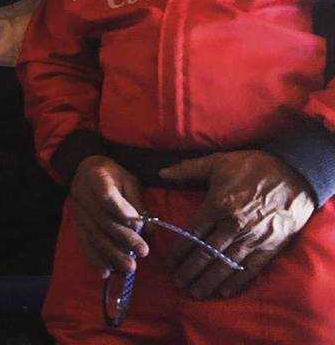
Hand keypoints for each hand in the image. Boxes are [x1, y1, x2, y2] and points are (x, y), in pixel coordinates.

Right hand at [69, 155, 148, 277]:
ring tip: (129, 267)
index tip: (135, 222)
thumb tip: (148, 228)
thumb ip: (137, 202)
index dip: (119, 209)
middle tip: (143, 252)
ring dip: (112, 253)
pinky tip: (106, 272)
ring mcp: (77, 210)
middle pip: (102, 219)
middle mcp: (82, 194)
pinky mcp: (76, 224)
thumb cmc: (113, 175)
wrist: (86, 170)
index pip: (106, 193)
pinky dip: (94, 258)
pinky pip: (84, 242)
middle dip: (124, 238)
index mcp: (96, 176)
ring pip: (94, 234)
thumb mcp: (128, 179)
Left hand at [160, 150, 313, 298]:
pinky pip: (251, 268)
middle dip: (190, 270)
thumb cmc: (252, 166)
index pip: (192, 234)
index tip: (169, 263)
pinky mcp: (270, 246)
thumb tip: (162, 173)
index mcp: (217, 205)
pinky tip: (225, 291)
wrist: (293, 175)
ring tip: (195, 292)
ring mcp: (253, 238)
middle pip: (206, 253)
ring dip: (209, 280)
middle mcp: (233, 225)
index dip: (179, 251)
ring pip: (225, 264)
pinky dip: (237, 281)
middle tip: (177, 282)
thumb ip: (187, 169)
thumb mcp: (216, 162)